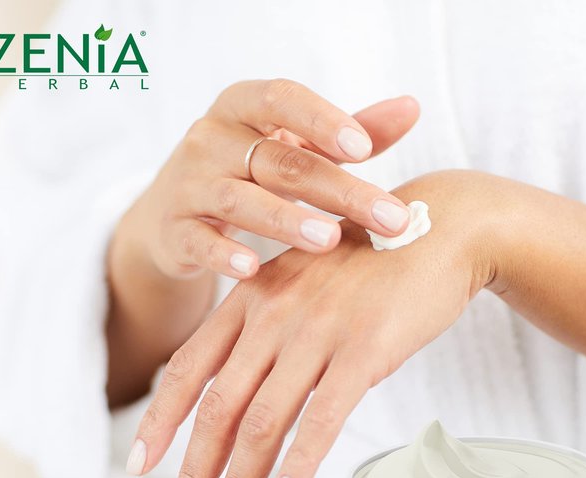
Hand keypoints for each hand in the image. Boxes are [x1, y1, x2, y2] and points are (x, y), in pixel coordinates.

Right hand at [114, 79, 419, 280]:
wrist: (174, 213)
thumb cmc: (249, 173)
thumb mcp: (292, 147)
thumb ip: (347, 132)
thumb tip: (411, 109)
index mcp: (243, 108)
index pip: (282, 99)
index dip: (322, 121)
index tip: (364, 149)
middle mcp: (212, 139)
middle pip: (278, 162)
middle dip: (336, 190)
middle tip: (388, 219)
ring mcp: (189, 184)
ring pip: (237, 199)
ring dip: (284, 219)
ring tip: (328, 240)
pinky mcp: (175, 229)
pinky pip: (198, 240)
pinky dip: (223, 254)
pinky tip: (252, 269)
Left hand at [128, 170, 494, 477]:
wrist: (437, 229)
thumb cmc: (370, 264)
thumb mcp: (302, 283)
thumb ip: (268, 328)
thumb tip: (245, 389)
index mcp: (250, 299)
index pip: (188, 368)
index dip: (160, 421)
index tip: (140, 464)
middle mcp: (272, 316)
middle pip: (218, 409)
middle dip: (195, 475)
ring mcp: (316, 332)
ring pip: (262, 423)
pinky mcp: (363, 350)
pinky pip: (322, 418)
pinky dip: (300, 463)